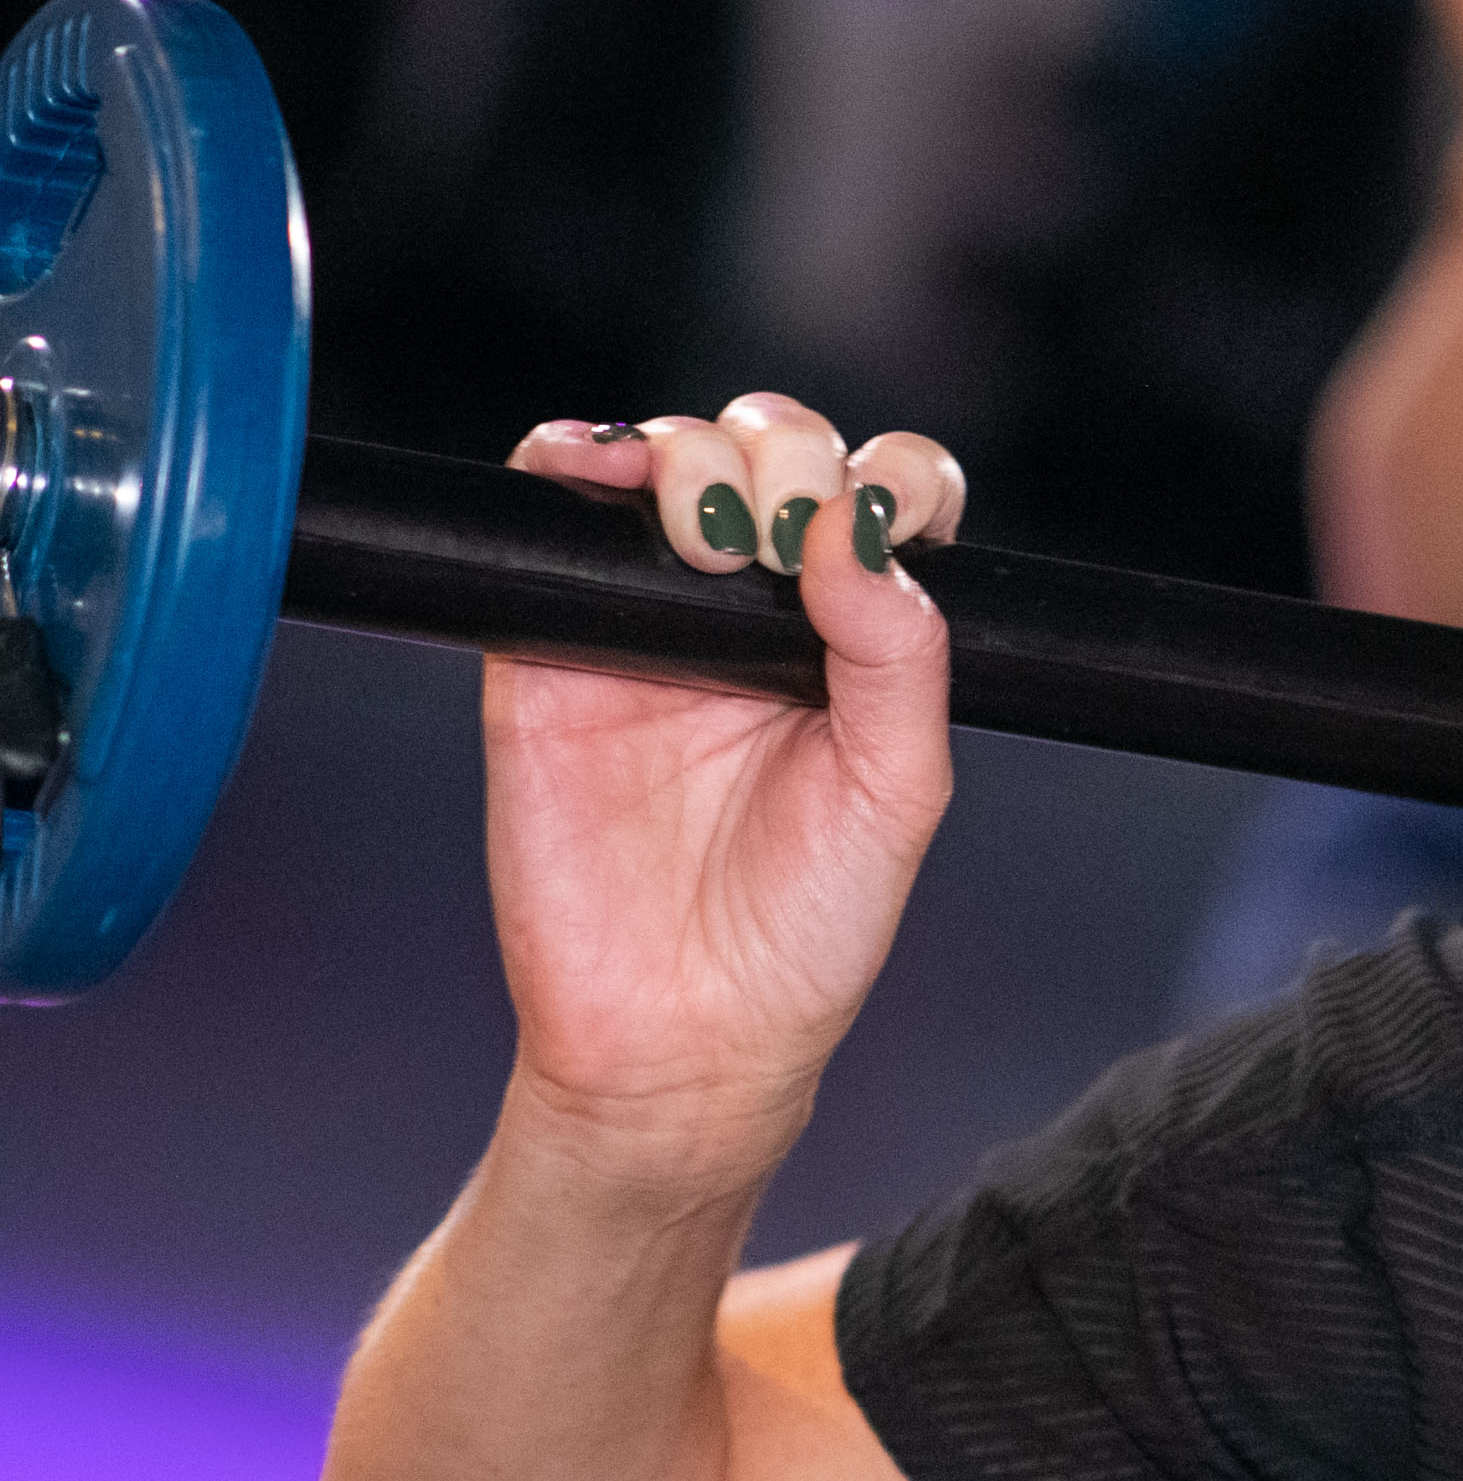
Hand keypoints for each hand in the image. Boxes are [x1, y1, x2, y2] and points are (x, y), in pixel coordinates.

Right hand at [485, 401, 969, 1174]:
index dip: (890, 479)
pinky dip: (564, 459)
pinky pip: (545, 514)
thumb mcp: (899, 789)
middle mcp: (757, 610)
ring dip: (688, 449)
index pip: (884, 497)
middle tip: (771, 538)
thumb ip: (897, 656)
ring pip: (665, 457)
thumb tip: (855, 529)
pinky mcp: (544, 642)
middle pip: (776, 451)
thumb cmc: (806, 926)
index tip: (880, 524)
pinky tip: (595, 474)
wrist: (680, 1031)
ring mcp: (648, 616)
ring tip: (703, 530)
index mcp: (857, 636)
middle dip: (784, 454)